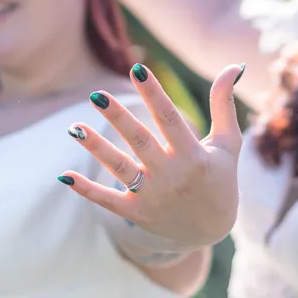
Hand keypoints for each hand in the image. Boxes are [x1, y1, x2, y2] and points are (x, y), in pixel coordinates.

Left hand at [59, 62, 244, 247]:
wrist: (212, 230)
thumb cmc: (220, 178)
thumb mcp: (227, 143)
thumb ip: (224, 104)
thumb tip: (233, 66)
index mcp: (193, 155)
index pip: (169, 119)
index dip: (153, 93)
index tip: (137, 68)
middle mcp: (171, 175)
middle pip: (140, 141)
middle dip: (118, 118)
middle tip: (97, 95)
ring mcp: (152, 195)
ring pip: (119, 168)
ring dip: (96, 148)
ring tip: (75, 127)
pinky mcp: (137, 212)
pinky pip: (107, 200)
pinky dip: (86, 189)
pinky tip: (64, 175)